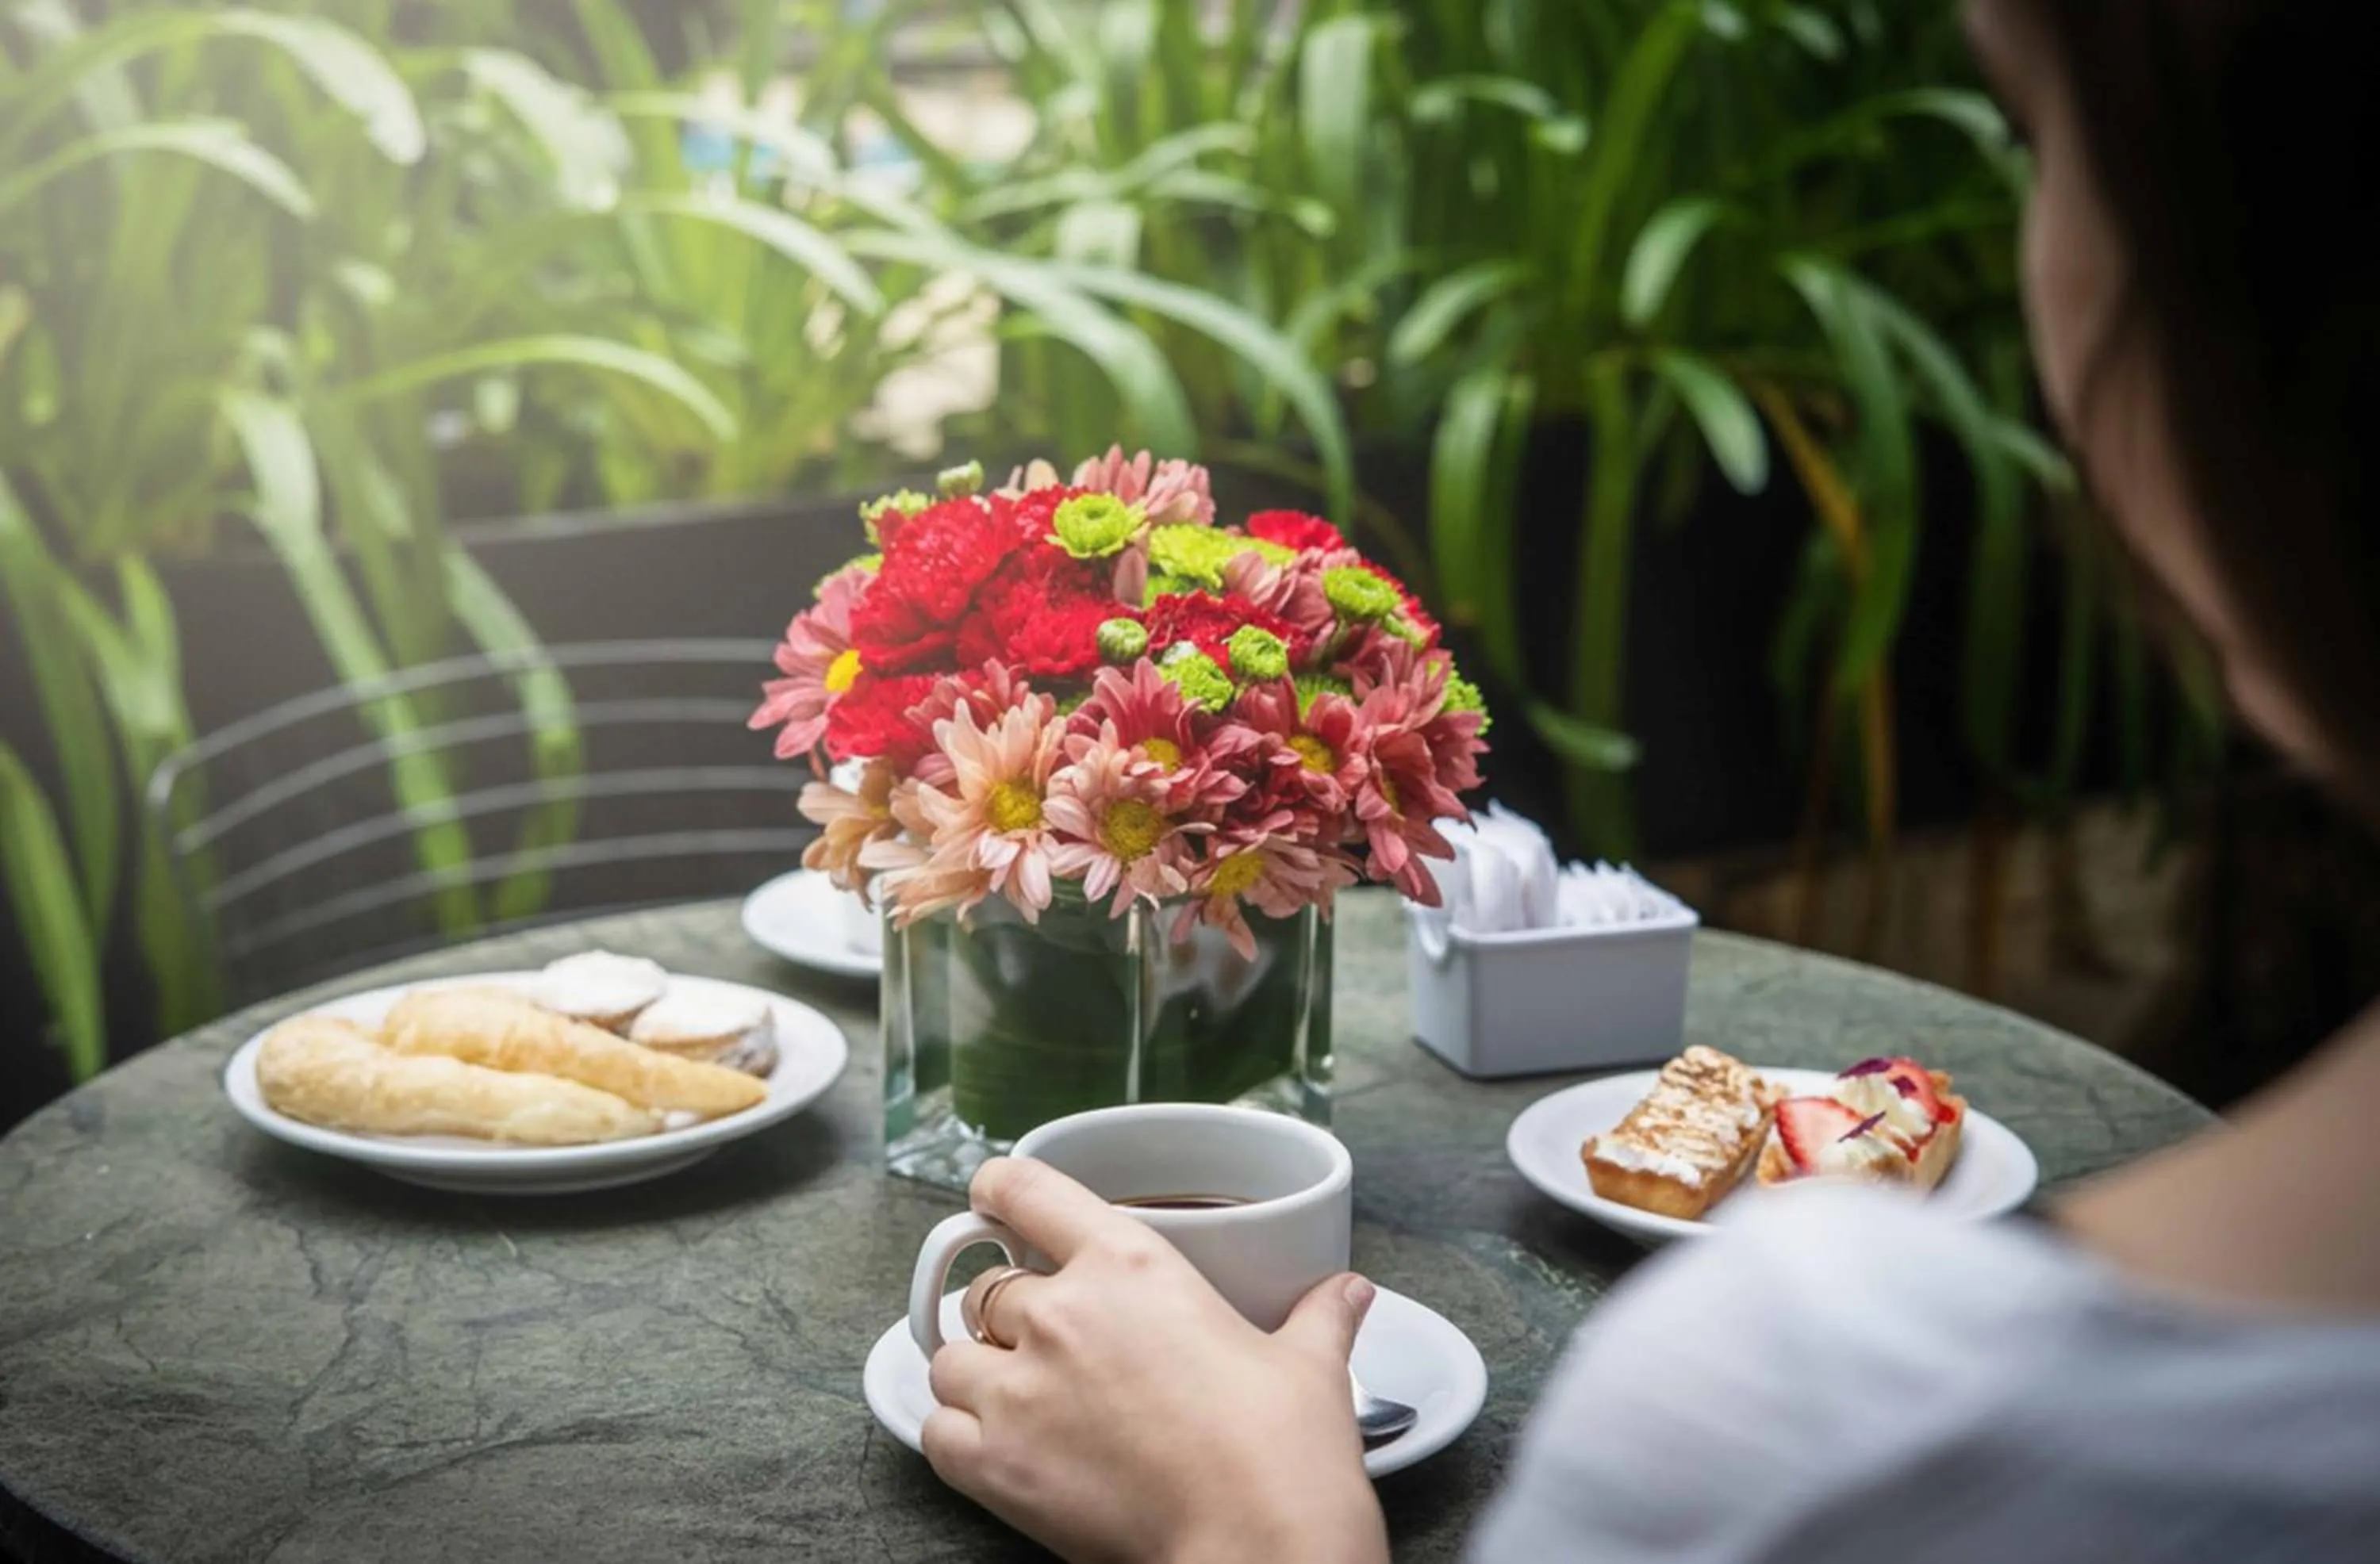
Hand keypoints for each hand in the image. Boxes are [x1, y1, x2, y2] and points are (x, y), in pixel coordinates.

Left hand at [922, 1156, 1389, 1563]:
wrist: (1259, 1544)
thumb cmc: (1284, 1453)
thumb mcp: (1309, 1366)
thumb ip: (1318, 1315)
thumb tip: (1349, 1293)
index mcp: (1129, 1265)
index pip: (1026, 1190)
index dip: (1000, 1190)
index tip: (993, 1200)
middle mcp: (1062, 1315)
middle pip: (992, 1291)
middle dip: (1015, 1316)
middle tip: (1053, 1348)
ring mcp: (1019, 1390)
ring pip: (951, 1358)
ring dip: (977, 1373)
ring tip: (1019, 1400)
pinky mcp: (996, 1464)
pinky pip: (937, 1430)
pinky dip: (955, 1434)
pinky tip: (993, 1446)